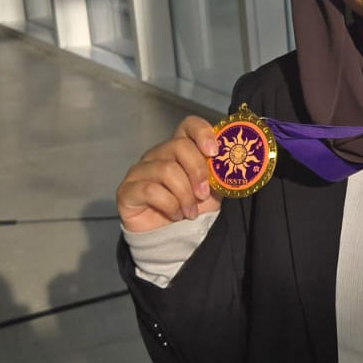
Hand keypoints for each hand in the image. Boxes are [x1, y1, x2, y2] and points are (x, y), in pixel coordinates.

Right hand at [116, 116, 223, 233]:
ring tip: (191, 212)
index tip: (214, 152)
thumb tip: (235, 163)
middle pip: (179, 146)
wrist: (169, 236)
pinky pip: (151, 190)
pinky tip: (175, 215)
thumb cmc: (191, 208)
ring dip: (185, 195)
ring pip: (167, 170)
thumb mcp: (212, 190)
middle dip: (197, 171)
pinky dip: (170, 205)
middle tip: (204, 195)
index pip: (188, 125)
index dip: (202, 133)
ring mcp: (140, 170)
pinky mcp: (127, 190)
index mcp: (180, 148)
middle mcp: (158, 154)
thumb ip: (221, 174)